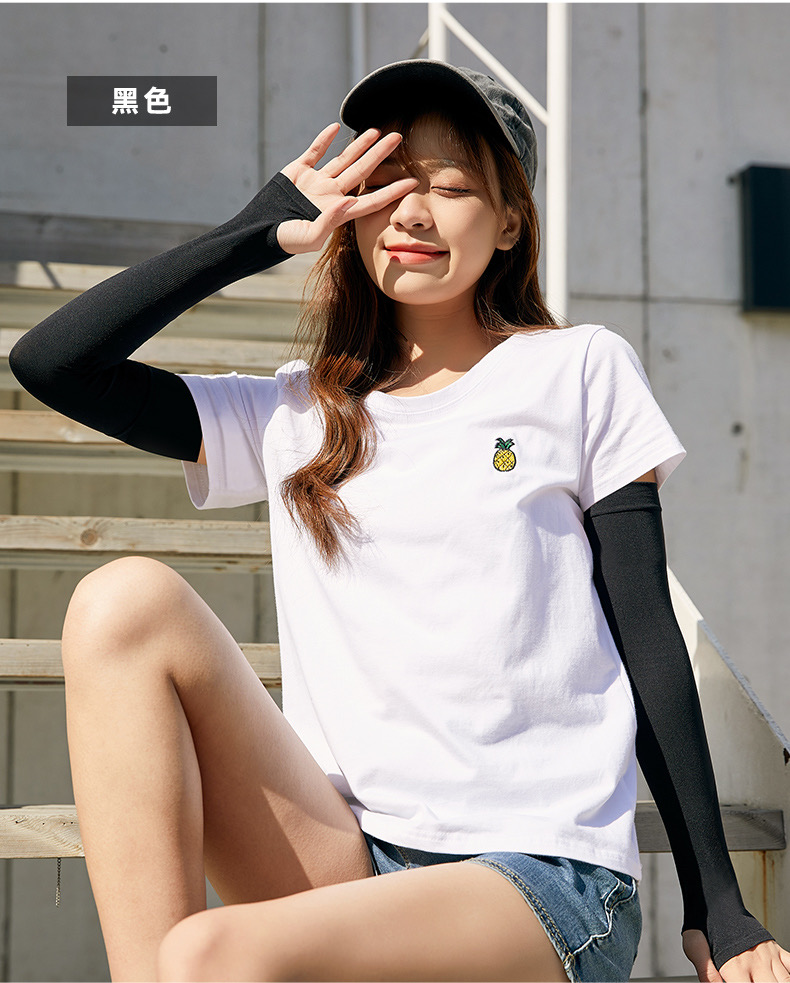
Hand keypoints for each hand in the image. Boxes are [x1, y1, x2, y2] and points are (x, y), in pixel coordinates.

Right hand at [276, 123, 418, 254]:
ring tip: (376, 130)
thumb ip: (330, 221)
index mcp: (337, 212)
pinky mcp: (298, 171)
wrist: (259, 232)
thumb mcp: (309, 237)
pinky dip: (324, 140)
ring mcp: (315, 182)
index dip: (392, 191)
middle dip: (380, 155)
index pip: (371, 200)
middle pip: (361, 171)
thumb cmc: (285, 241)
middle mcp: (330, 195)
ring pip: (342, 159)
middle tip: (399, 138)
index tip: (412, 182)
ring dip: (359, 145)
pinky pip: (314, 152)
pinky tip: (336, 128)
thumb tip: (347, 201)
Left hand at [683, 929, 789, 980]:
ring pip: (785, 981)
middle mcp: (755, 962)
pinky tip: (783, 978)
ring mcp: (768, 956)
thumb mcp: (694, 946)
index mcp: (735, 965)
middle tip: (755, 982)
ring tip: (766, 981)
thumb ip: (706, 972)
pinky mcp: (775, 949)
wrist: (714, 899)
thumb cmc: (703, 923)